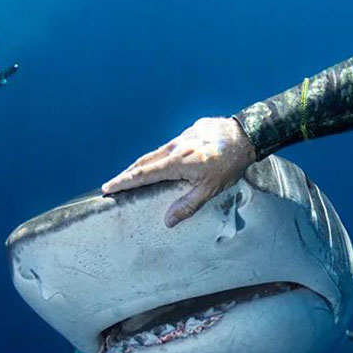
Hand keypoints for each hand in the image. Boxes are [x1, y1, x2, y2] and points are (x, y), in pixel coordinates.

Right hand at [101, 116, 256, 226]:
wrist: (244, 135)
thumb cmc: (229, 165)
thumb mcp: (210, 190)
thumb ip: (188, 205)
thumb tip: (167, 221)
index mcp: (176, 163)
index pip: (142, 174)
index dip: (123, 182)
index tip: (108, 187)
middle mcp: (174, 148)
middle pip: (144, 162)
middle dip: (127, 174)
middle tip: (113, 184)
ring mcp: (181, 138)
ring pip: (156, 152)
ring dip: (142, 164)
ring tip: (132, 175)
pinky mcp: (190, 131)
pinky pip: (170, 145)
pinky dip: (160, 155)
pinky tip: (161, 162)